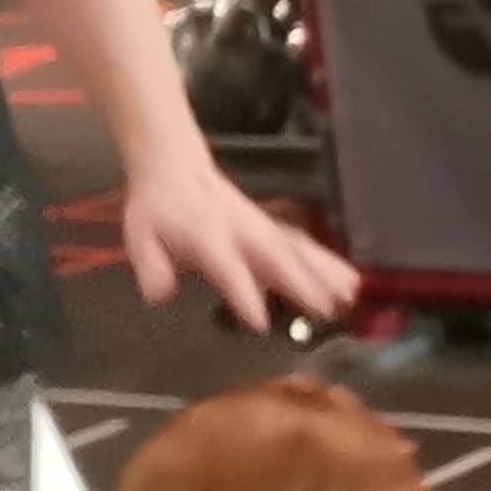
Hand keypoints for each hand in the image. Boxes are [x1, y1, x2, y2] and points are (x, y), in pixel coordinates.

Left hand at [120, 156, 359, 333]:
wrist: (175, 168)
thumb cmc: (158, 210)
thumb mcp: (139, 238)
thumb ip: (151, 267)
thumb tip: (160, 297)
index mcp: (206, 236)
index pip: (226, 266)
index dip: (242, 292)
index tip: (259, 321)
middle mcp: (240, 231)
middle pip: (275, 256)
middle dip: (302, 283)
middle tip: (327, 309)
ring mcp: (261, 228)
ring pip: (298, 250)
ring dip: (326, 273)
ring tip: (350, 295)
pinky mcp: (273, 229)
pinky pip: (304, 245)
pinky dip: (328, 262)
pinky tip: (350, 280)